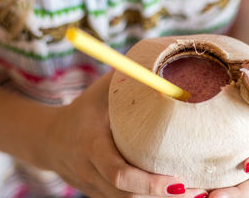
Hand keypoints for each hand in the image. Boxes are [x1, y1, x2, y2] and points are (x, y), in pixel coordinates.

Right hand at [43, 72, 206, 197]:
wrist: (49, 140)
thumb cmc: (82, 111)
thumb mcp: (98, 93)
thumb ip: (125, 81)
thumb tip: (161, 63)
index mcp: (92, 147)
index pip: (119, 173)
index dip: (148, 182)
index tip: (178, 180)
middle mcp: (92, 173)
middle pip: (129, 197)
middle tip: (198, 192)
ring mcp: (95, 189)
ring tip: (196, 195)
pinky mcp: (101, 195)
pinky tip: (173, 194)